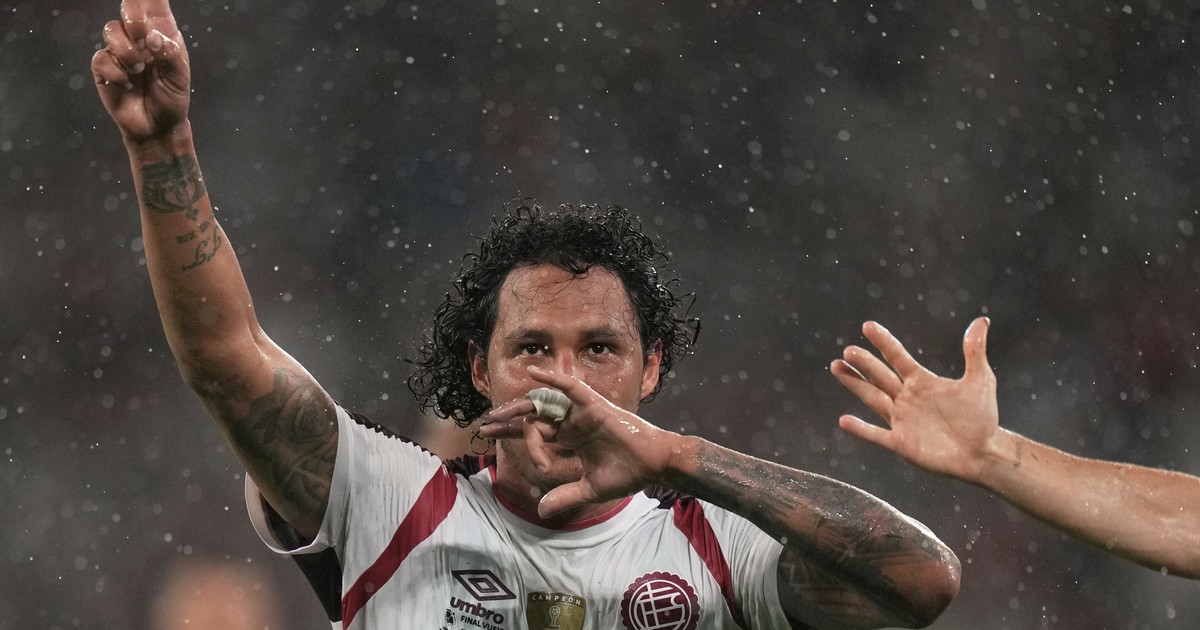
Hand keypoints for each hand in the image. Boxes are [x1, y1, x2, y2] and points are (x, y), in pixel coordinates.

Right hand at [91, 0, 189, 142]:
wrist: (157, 126)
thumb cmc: (172, 98)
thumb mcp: (179, 78)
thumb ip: (170, 54)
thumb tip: (153, 37)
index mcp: (162, 33)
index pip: (154, 3)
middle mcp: (139, 37)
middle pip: (128, 8)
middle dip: (133, 19)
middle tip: (143, 39)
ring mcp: (120, 50)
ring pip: (111, 30)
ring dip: (127, 52)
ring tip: (139, 71)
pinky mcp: (104, 67)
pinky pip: (101, 57)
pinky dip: (115, 72)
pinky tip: (127, 84)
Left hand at [478, 366, 674, 517]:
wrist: (653, 465)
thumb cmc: (627, 474)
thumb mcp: (589, 489)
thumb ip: (565, 496)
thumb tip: (540, 510)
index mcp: (572, 438)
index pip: (536, 433)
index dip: (515, 436)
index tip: (508, 450)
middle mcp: (573, 422)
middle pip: (535, 416)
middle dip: (509, 420)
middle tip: (486, 426)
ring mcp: (582, 412)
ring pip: (546, 404)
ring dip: (521, 406)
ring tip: (499, 412)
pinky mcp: (594, 405)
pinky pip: (571, 387)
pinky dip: (553, 379)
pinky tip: (533, 374)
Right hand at [831, 317, 999, 483]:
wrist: (982, 453)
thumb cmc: (982, 418)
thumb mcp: (980, 380)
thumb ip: (974, 352)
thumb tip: (981, 322)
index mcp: (922, 382)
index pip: (897, 357)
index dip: (883, 342)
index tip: (868, 326)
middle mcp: (907, 398)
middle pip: (879, 376)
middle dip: (864, 363)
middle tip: (848, 351)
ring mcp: (901, 420)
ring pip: (872, 398)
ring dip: (855, 384)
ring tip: (836, 367)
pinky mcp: (901, 443)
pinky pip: (876, 435)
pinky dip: (861, 429)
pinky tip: (844, 421)